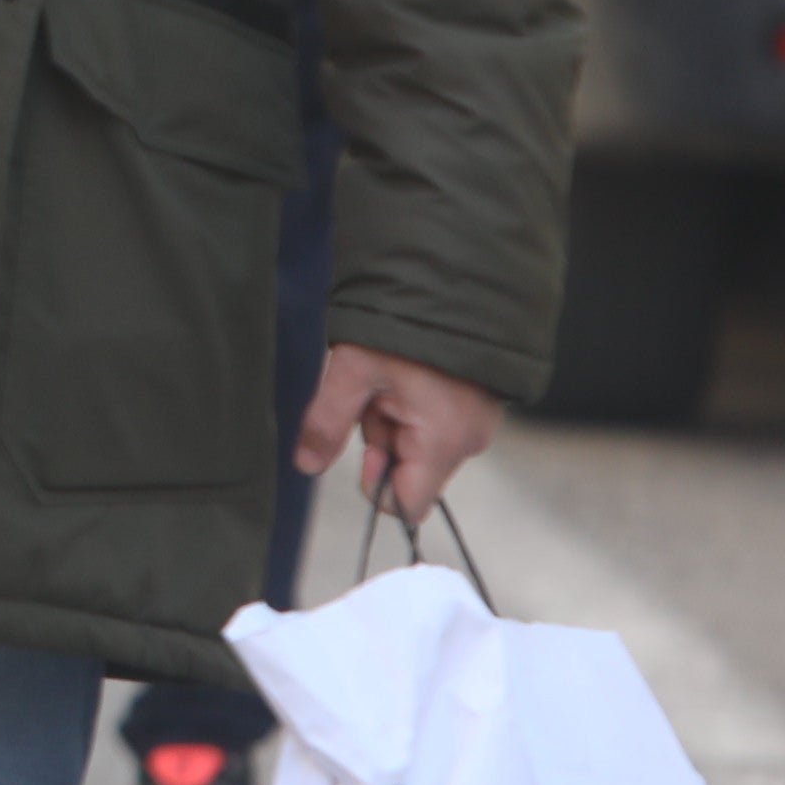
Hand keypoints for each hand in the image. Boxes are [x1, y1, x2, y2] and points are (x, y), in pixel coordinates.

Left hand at [295, 338, 502, 532]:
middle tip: (374, 394)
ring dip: (395, 420)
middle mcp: (468, 442)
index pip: (407, 506)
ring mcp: (477, 424)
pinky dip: (413, 408)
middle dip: (382, 441)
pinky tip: (407, 373)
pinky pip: (437, 426)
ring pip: (419, 446)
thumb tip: (305, 466)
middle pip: (411, 473)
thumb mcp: (352, 370)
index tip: (364, 445)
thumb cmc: (404, 323)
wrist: (452, 278)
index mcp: (442, 442)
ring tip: (390, 375)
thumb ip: (326, 423)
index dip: (376, 484)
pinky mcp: (479, 407)